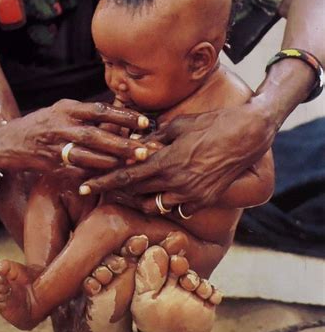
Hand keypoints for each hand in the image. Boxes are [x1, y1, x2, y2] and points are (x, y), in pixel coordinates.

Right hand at [0, 99, 150, 172]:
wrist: (7, 142)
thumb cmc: (41, 125)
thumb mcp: (61, 111)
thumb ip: (86, 113)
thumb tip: (120, 111)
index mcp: (66, 108)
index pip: (100, 109)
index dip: (124, 116)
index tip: (145, 122)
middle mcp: (60, 124)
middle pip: (96, 133)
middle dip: (122, 142)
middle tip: (144, 148)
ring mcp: (54, 145)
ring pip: (88, 153)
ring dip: (112, 159)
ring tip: (133, 162)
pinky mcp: (50, 164)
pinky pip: (77, 169)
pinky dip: (94, 172)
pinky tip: (111, 175)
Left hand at [78, 103, 276, 210]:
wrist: (249, 134)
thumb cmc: (213, 123)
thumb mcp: (180, 125)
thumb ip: (156, 138)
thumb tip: (136, 145)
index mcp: (166, 161)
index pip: (126, 175)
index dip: (103, 182)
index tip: (84, 185)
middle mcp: (176, 182)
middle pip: (135, 192)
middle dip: (116, 190)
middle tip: (99, 186)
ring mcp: (191, 194)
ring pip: (154, 204)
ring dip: (141, 197)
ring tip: (133, 188)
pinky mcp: (205, 200)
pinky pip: (178, 208)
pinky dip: (168, 201)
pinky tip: (167, 190)